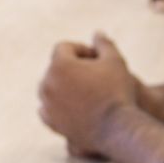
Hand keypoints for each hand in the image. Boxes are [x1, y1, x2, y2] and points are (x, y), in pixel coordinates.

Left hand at [38, 32, 138, 159]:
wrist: (116, 129)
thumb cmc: (117, 91)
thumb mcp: (115, 61)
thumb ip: (104, 44)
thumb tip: (97, 33)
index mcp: (60, 64)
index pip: (64, 47)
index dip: (81, 50)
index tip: (97, 59)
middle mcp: (47, 83)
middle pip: (56, 66)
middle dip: (73, 67)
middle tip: (95, 75)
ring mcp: (46, 103)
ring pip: (51, 86)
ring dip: (65, 84)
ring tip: (87, 90)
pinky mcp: (50, 121)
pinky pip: (48, 106)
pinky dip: (58, 103)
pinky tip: (77, 105)